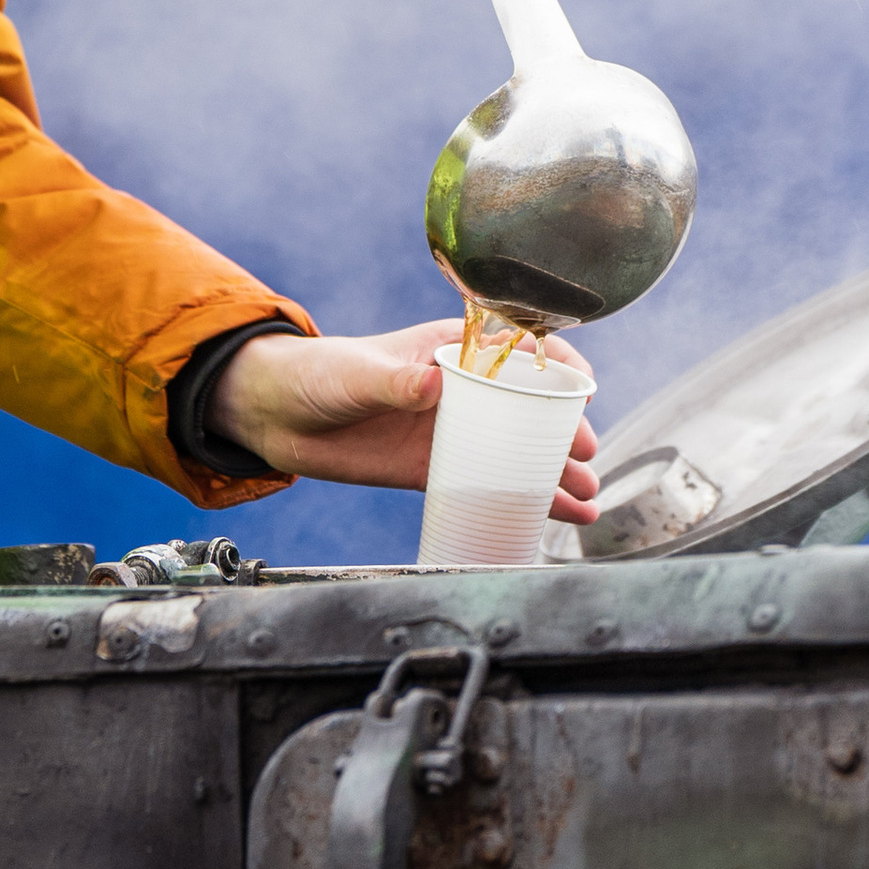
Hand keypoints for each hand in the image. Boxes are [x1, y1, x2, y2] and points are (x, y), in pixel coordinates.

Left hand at [215, 318, 599, 517]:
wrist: (280, 415)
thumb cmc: (321, 375)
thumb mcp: (359, 373)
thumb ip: (395, 380)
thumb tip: (432, 385)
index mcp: (452, 350)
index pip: (521, 350)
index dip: (559, 368)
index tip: (584, 391)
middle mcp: (463, 390)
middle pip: (530, 408)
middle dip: (566, 431)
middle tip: (585, 457)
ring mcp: (453, 431)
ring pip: (518, 451)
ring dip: (557, 473)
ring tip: (588, 499)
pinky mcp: (436, 469)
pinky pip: (489, 485)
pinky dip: (523, 500)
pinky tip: (555, 518)